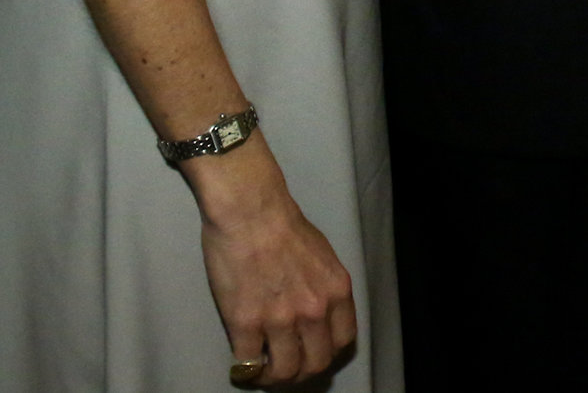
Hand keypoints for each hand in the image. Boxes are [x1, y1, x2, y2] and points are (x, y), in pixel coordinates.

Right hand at [196, 162, 356, 386]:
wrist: (251, 211)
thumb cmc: (285, 227)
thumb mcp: (324, 258)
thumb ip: (324, 289)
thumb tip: (319, 315)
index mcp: (336, 292)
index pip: (343, 342)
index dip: (327, 354)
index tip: (313, 354)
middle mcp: (314, 310)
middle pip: (316, 364)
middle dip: (302, 373)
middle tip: (286, 369)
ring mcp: (280, 319)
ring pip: (284, 372)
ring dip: (273, 378)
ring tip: (263, 373)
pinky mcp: (245, 323)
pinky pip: (249, 364)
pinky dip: (246, 372)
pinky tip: (243, 368)